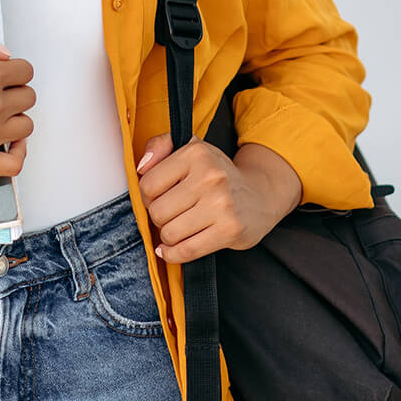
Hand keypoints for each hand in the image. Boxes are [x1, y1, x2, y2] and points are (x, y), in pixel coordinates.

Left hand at [135, 135, 301, 261]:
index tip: (159, 196)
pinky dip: (173, 254)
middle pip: (157, 211)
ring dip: (167, 235)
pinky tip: (171, 248)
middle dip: (158, 216)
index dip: (147, 195)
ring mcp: (222, 205)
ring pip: (169, 233)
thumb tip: (140, 167)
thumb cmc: (215, 173)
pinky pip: (187, 250)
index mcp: (196, 154)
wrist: (260, 195)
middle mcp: (210, 177)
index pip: (148, 184)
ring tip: (178, 226)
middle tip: (170, 213)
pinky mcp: (230, 231)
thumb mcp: (189, 148)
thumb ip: (158, 146)